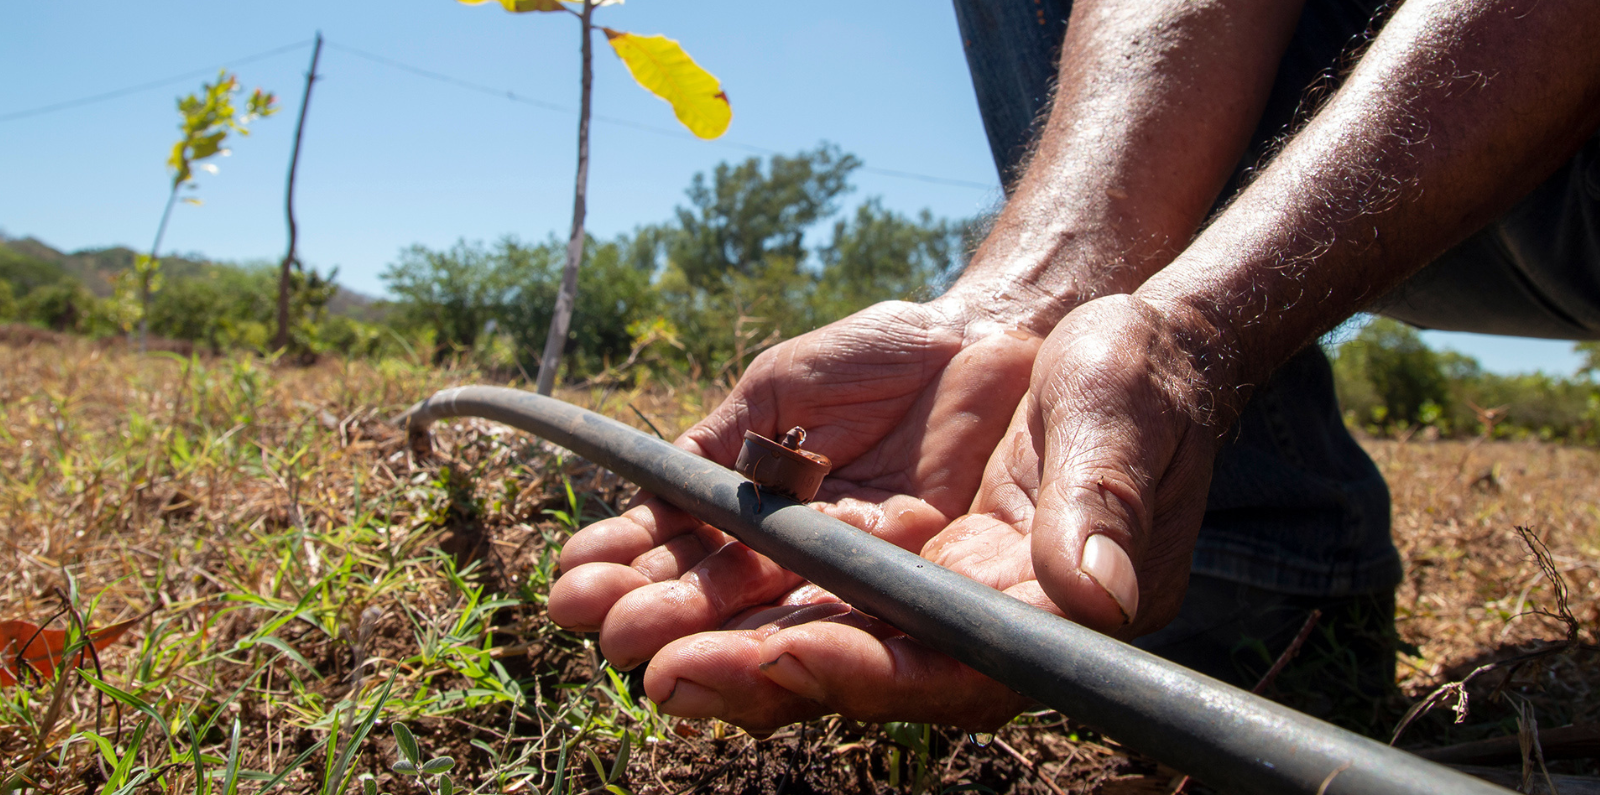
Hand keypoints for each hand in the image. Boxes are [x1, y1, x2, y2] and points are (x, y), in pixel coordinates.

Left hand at [624, 295, 1239, 731]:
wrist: (1065, 330)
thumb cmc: (1124, 387)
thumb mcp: (1121, 425)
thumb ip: (1101, 507)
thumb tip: (1092, 593)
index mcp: (1004, 611)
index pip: (920, 665)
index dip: (847, 667)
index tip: (777, 655)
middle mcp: (914, 600)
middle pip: (812, 649)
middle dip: (724, 656)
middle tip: (641, 655)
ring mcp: (853, 551)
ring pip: (752, 598)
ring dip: (668, 605)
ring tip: (582, 601)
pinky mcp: (807, 494)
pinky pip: (729, 527)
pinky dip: (662, 538)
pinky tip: (594, 552)